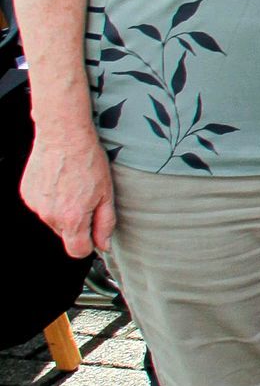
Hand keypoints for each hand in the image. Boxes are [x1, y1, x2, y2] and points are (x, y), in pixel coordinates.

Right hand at [22, 116, 114, 259]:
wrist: (63, 134)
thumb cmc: (88, 160)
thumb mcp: (107, 193)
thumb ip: (105, 224)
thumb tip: (104, 245)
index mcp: (72, 219)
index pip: (78, 251)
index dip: (89, 243)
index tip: (94, 230)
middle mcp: (50, 216)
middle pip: (66, 234)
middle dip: (78, 222)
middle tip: (86, 197)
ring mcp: (36, 205)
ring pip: (53, 220)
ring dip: (63, 210)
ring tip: (73, 186)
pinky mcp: (27, 194)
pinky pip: (42, 206)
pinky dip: (51, 199)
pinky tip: (60, 181)